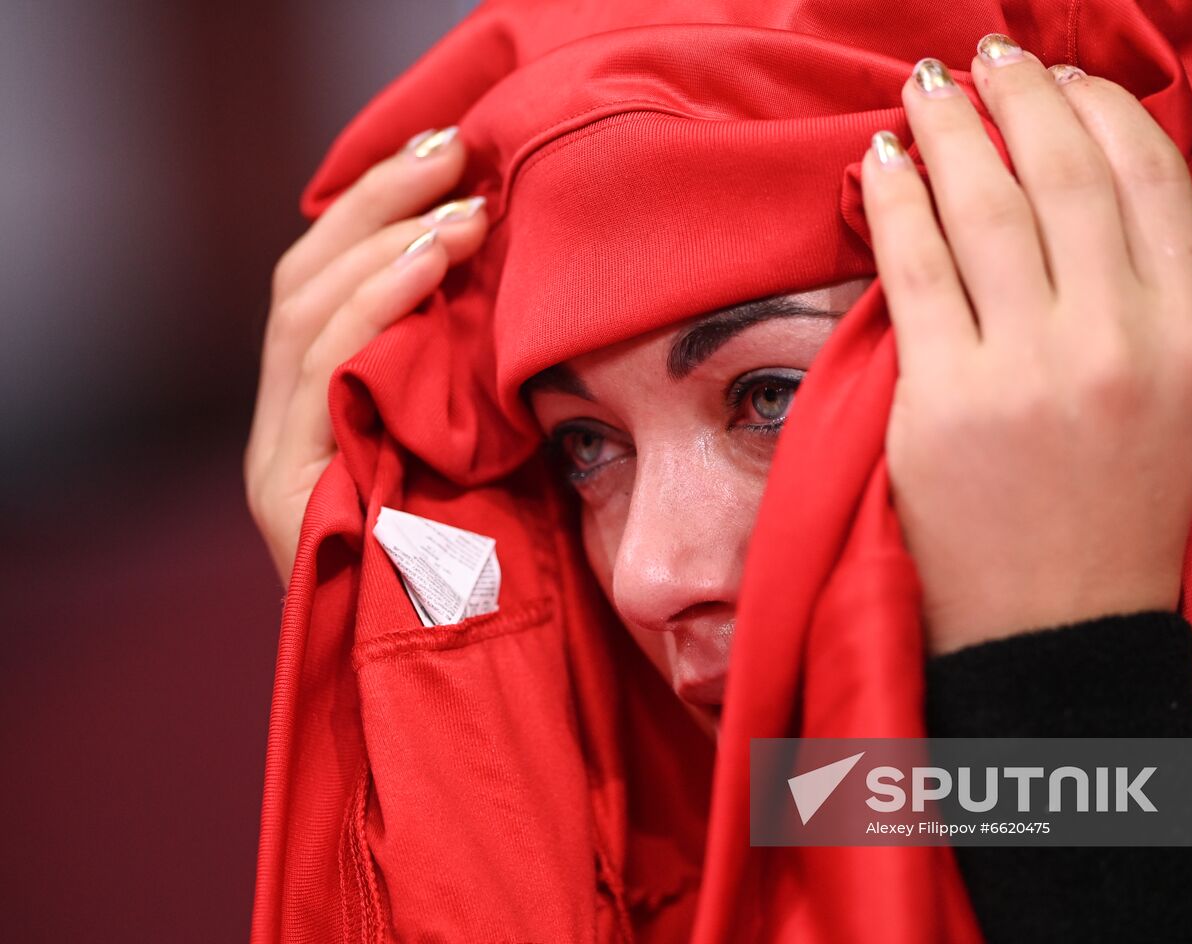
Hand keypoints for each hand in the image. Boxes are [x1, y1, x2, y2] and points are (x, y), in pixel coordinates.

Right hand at [244, 127, 488, 585]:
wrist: (472, 692)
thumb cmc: (505, 572)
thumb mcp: (494, 448)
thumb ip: (477, 373)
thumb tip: (520, 272)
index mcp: (329, 411)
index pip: (328, 282)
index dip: (380, 210)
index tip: (455, 157)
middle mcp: (289, 427)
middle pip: (305, 279)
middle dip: (378, 201)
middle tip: (454, 147)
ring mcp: (280, 458)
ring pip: (302, 311)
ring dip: (384, 240)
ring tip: (462, 203)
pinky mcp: (286, 494)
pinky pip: (321, 373)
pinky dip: (375, 306)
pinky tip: (431, 264)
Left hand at [860, 36, 1191, 655]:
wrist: (1058, 629)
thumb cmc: (1113, 512)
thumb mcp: (1177, 396)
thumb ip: (1148, 291)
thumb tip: (1085, 182)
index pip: (1147, 177)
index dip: (1098, 109)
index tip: (1060, 83)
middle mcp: (1120, 342)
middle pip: (1063, 172)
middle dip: (1019, 95)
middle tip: (986, 61)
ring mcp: (1030, 372)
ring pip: (986, 203)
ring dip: (950, 128)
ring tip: (925, 92)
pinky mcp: (945, 401)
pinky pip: (914, 265)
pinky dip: (894, 199)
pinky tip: (880, 162)